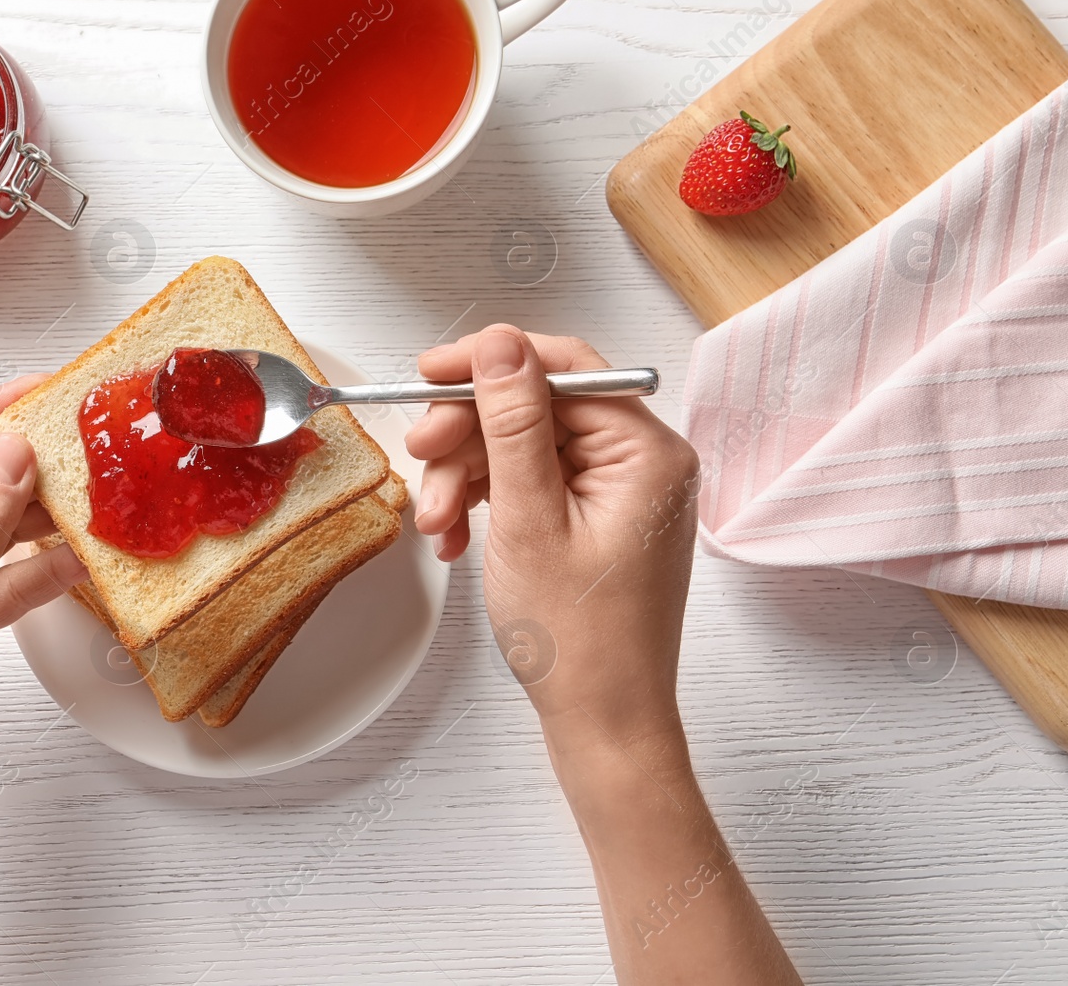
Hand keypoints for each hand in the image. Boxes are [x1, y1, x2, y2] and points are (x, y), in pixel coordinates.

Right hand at [406, 325, 699, 735]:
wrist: (603, 723)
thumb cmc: (581, 642)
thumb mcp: (530, 520)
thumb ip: (513, 424)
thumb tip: (499, 345)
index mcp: (647, 452)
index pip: (564, 367)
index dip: (488, 363)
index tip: (428, 373)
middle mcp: (643, 463)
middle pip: (537, 407)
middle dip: (469, 434)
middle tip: (419, 456)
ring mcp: (620, 492)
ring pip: (524, 447)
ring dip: (467, 476)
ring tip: (435, 523)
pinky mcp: (597, 518)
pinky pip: (532, 484)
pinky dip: (487, 502)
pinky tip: (456, 538)